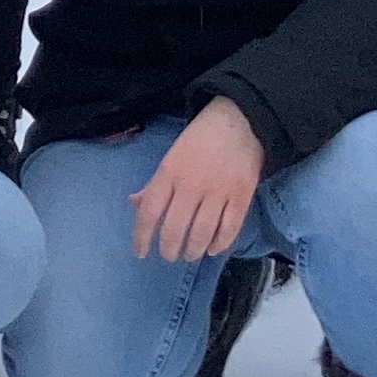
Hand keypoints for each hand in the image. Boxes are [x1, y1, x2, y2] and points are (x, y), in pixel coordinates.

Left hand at [129, 99, 266, 263]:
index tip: (140, 254)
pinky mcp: (242, 196)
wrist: (239, 121)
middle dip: (169, 249)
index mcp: (169, 172)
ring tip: (189, 255)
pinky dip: (220, 244)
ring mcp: (218, 191)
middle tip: (169, 256)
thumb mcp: (171, 156)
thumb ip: (154, 184)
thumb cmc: (200, 139)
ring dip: (193, 250)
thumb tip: (134, 205)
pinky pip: (230, 228)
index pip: (149, 212)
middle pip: (175, 228)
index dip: (142, 237)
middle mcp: (191, 184)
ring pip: (202, 233)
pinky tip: (212, 249)